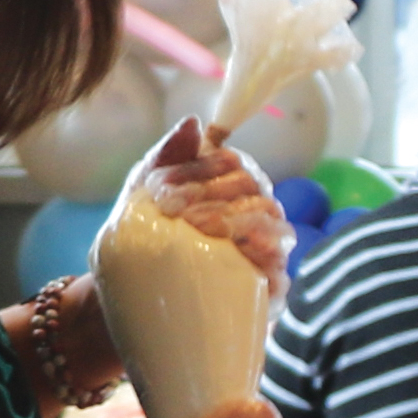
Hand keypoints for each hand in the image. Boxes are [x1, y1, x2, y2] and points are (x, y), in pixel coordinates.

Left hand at [135, 117, 291, 293]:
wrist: (138, 295)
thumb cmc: (149, 235)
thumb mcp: (145, 192)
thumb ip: (166, 155)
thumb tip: (194, 123)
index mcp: (232, 182)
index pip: (229, 162)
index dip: (195, 171)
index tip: (158, 188)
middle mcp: (257, 207)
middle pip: (250, 187)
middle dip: (208, 194)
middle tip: (171, 210)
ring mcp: (268, 245)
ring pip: (269, 219)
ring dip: (232, 219)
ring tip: (196, 228)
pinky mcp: (272, 283)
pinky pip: (279, 265)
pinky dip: (259, 256)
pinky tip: (231, 253)